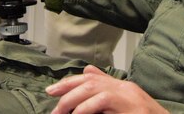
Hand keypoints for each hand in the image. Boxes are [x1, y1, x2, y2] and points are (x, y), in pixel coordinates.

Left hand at [46, 65, 167, 113]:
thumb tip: (88, 74)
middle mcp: (125, 87)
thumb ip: (107, 94)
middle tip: (52, 105)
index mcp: (122, 87)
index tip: (52, 91)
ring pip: (93, 87)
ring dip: (72, 100)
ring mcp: (129, 95)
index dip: (70, 83)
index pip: (91, 77)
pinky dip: (86, 107)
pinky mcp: (131, 104)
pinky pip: (103, 100)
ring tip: (61, 113)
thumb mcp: (124, 107)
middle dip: (66, 90)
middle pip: (89, 80)